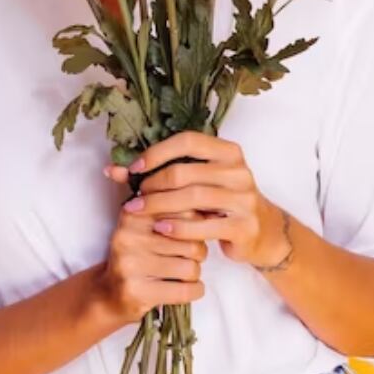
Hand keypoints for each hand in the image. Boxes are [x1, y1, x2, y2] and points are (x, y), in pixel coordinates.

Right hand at [92, 169, 207, 323]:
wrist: (109, 294)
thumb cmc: (139, 253)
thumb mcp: (145, 222)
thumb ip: (167, 199)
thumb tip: (196, 179)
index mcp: (132, 213)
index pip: (185, 210)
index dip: (196, 223)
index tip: (191, 230)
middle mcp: (128, 236)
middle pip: (191, 240)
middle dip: (197, 251)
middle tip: (186, 256)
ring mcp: (130, 265)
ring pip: (191, 266)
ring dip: (194, 272)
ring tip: (182, 272)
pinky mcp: (137, 292)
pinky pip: (186, 290)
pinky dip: (195, 290)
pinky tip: (189, 287)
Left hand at [104, 131, 290, 268]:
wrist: (262, 232)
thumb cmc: (222, 202)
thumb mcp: (200, 183)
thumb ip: (163, 173)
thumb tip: (112, 169)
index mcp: (229, 152)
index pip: (188, 141)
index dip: (158, 152)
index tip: (134, 168)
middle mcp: (239, 171)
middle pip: (186, 171)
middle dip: (153, 184)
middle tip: (133, 197)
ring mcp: (244, 199)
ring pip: (193, 197)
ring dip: (159, 205)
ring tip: (138, 212)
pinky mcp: (243, 226)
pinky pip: (204, 226)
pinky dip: (178, 227)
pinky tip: (160, 229)